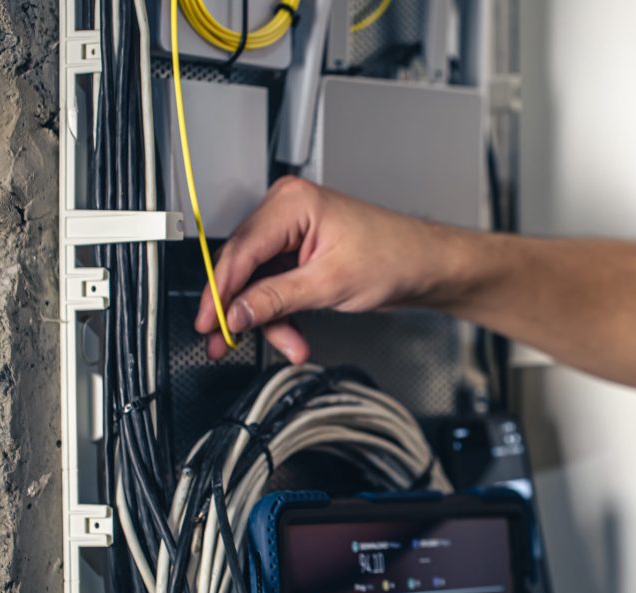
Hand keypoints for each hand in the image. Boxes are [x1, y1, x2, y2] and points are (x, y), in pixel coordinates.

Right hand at [194, 176, 469, 362]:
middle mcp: (287, 212)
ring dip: (270, 320)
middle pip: (244, 268)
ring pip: (259, 284)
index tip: (208, 322)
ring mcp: (293, 234)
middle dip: (245, 311)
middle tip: (225, 343)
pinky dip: (283, 314)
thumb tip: (237, 312)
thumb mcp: (329, 284)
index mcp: (291, 204)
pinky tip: (295, 336)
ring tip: (291, 345)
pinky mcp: (302, 255)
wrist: (426, 266)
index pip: (239, 251)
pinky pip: (276, 287)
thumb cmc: (394, 257)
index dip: (220, 291)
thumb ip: (276, 299)